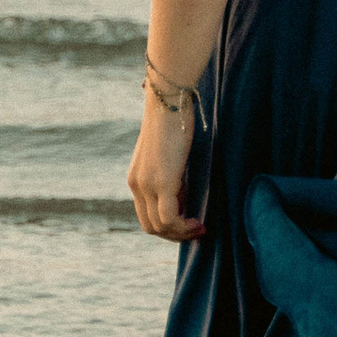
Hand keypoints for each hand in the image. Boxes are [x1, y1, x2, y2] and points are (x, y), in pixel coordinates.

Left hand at [126, 91, 203, 240]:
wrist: (168, 102)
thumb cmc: (173, 121)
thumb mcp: (168, 153)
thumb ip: (170, 173)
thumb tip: (182, 193)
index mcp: (136, 179)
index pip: (146, 215)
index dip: (167, 225)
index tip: (188, 221)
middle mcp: (137, 185)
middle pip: (150, 226)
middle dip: (174, 234)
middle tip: (196, 230)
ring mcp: (147, 185)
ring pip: (159, 226)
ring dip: (181, 233)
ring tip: (200, 227)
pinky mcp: (161, 182)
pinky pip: (169, 217)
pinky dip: (183, 226)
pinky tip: (198, 222)